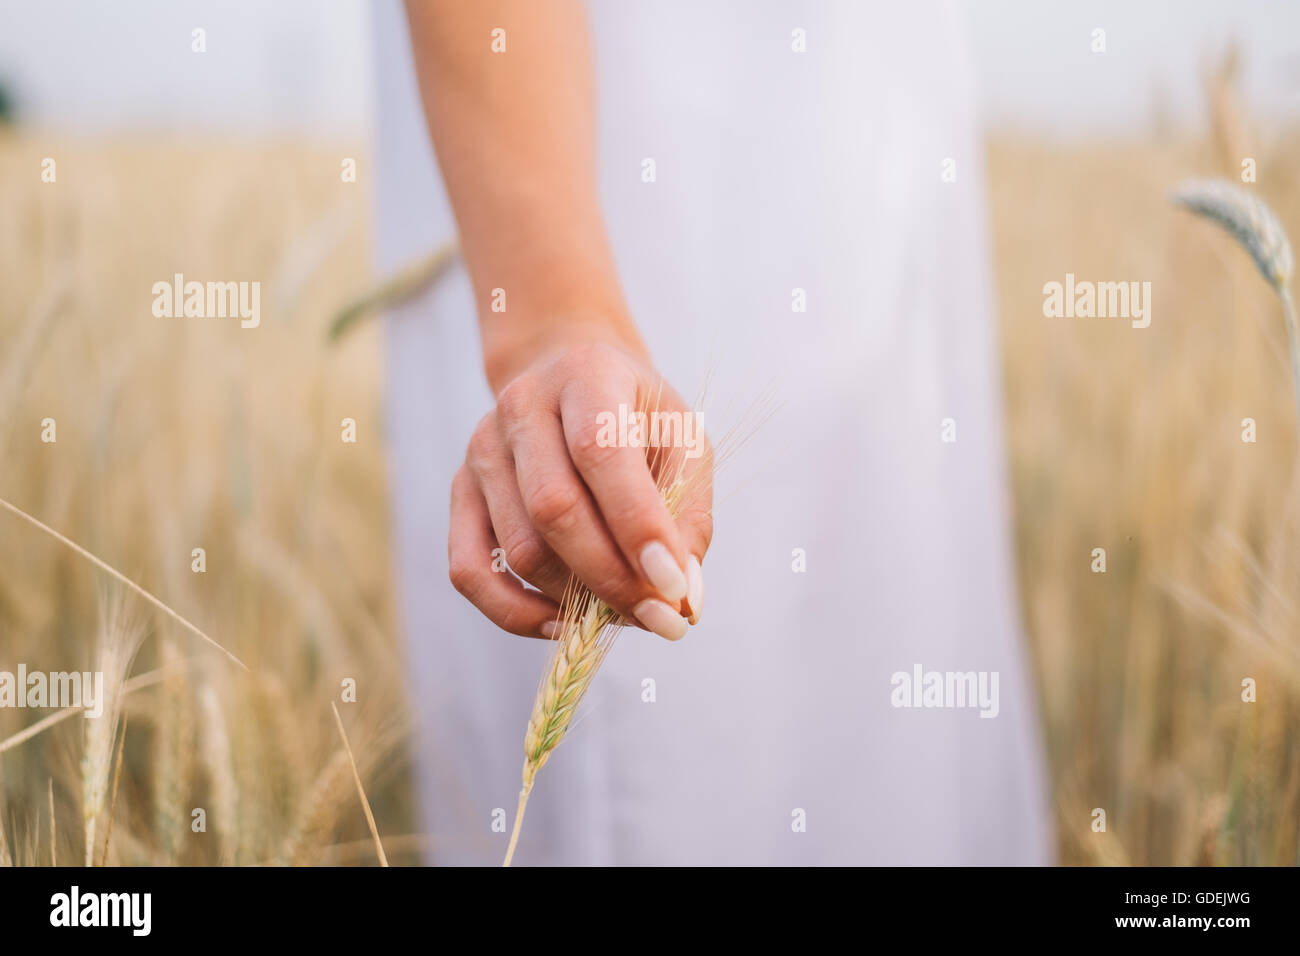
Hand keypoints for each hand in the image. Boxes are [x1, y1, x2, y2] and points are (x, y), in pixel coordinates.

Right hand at [448, 341, 711, 640]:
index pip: (601, 453)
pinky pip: (470, 571)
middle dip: (612, 578)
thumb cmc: (638, 417)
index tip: (675, 587)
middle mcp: (522, 406)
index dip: (638, 526)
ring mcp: (482, 451)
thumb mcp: (684, 443)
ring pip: (520, 550)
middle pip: (554, 509)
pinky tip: (562, 622)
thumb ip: (691, 514)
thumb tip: (683, 598)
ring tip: (627, 612)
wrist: (570, 379)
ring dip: (577, 600)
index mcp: (587, 376)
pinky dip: (516, 613)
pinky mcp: (461, 492)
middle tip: (661, 618)